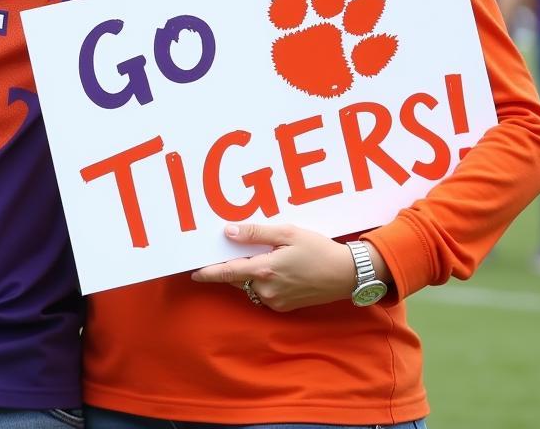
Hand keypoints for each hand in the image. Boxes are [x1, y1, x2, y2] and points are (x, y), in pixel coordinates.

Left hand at [191, 223, 355, 311]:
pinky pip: (263, 292)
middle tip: (231, 249)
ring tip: (263, 254)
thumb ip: (255, 234)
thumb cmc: (318, 249)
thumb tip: (228, 232)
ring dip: (249, 272)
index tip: (193, 273)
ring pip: (250, 285)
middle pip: (238, 278)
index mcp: (265, 270)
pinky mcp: (284, 306)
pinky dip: (262, 280)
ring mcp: (276, 300)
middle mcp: (268, 289)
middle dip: (233, 266)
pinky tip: (275, 266)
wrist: (347, 274)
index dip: (209, 273)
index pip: (228, 272)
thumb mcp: (287, 233)